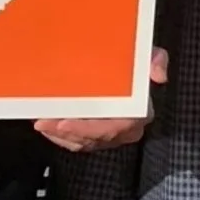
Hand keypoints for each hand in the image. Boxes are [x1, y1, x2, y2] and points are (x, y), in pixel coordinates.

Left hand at [36, 48, 166, 152]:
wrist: (126, 73)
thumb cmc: (136, 65)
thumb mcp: (148, 56)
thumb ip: (156, 59)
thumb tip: (159, 75)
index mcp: (139, 115)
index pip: (116, 128)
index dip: (89, 129)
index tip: (65, 122)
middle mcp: (125, 131)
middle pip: (94, 139)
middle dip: (67, 133)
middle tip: (43, 122)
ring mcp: (109, 137)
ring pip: (82, 143)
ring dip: (59, 136)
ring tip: (40, 123)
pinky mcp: (95, 138)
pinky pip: (76, 143)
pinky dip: (59, 137)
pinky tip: (45, 126)